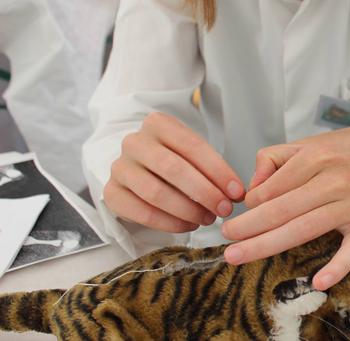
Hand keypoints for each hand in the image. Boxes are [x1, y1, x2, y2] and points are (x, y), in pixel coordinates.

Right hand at [104, 112, 244, 232]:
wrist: (138, 168)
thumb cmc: (173, 159)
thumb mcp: (192, 154)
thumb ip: (212, 169)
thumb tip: (236, 194)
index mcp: (158, 123)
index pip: (193, 146)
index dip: (218, 171)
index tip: (237, 192)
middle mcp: (135, 142)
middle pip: (174, 169)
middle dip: (204, 192)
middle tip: (224, 210)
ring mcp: (120, 167)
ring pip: (156, 193)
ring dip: (188, 210)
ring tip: (207, 219)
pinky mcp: (112, 193)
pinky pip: (141, 212)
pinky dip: (169, 223)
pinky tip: (188, 226)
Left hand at [221, 126, 349, 290]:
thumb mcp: (317, 140)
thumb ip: (280, 157)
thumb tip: (253, 185)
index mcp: (317, 157)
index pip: (274, 185)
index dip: (251, 202)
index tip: (240, 211)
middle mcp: (333, 180)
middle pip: (282, 209)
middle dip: (248, 227)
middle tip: (225, 240)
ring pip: (304, 229)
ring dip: (267, 245)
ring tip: (238, 255)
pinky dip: (337, 266)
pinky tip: (316, 281)